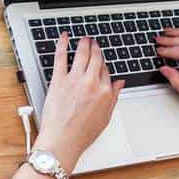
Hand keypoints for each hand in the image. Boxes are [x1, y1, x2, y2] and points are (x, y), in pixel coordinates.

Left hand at [36, 34, 123, 170]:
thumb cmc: (81, 134)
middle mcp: (91, 83)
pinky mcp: (58, 80)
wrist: (62, 141)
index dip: (103, 64)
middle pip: (96, 59)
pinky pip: (61, 57)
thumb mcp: (105, 117)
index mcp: (105, 92)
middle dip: (96, 48)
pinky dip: (62, 44)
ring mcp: (74, 80)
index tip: (100, 60)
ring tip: (84, 39)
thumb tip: (120, 84)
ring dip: (84, 43)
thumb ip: (113, 97)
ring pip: (82, 54)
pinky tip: (64, 37)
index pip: (106, 71)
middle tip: (94, 43)